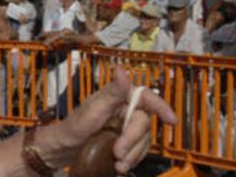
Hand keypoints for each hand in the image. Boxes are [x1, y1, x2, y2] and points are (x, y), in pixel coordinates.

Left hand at [44, 67, 176, 173]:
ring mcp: (125, 125)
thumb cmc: (74, 126)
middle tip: (118, 153)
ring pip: (143, 139)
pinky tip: (120, 166)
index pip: (145, 97)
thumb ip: (111, 92)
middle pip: (143, 123)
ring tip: (117, 164)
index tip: (172, 121)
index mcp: (118, 96)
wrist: (64, 148)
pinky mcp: (124, 140)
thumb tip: (122, 69)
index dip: (161, 107)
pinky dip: (132, 159)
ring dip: (133, 154)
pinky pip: (138, 150)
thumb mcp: (92, 109)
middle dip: (133, 140)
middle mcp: (124, 109)